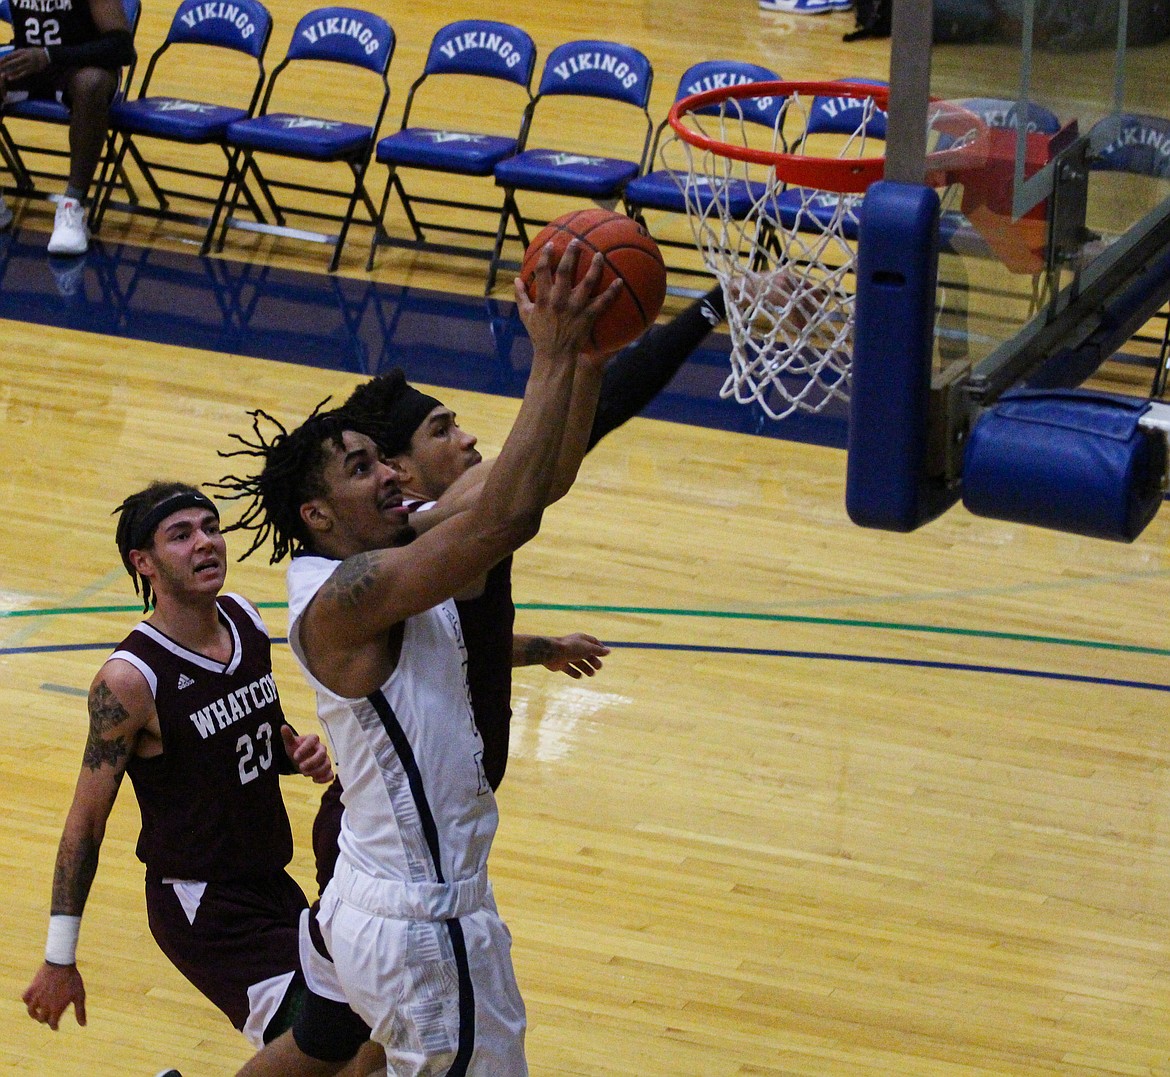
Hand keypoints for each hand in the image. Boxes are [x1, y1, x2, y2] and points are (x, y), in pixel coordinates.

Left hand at [0, 47, 50, 82]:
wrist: (47, 55)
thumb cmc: (35, 52)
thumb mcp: (25, 50)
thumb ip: (18, 54)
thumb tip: (9, 57)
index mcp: (21, 52)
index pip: (10, 55)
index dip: (3, 59)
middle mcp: (24, 58)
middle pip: (12, 62)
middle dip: (4, 65)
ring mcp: (28, 64)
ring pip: (16, 69)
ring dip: (9, 72)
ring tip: (2, 75)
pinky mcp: (31, 70)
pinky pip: (22, 74)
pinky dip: (16, 76)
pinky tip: (11, 78)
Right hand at [23, 962, 85, 1030]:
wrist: (61, 963)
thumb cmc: (72, 979)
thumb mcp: (79, 995)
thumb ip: (80, 1011)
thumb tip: (83, 1025)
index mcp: (56, 1009)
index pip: (52, 1023)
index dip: (54, 1026)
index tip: (55, 1026)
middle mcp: (44, 1005)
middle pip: (41, 1018)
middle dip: (45, 1020)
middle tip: (48, 1019)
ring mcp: (36, 997)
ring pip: (31, 1011)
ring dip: (34, 1014)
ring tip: (38, 1013)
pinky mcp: (31, 988)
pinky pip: (25, 998)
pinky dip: (28, 1001)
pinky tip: (31, 1001)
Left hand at [281, 724, 333, 783]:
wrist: (299, 760)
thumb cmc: (296, 750)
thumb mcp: (290, 743)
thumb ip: (288, 736)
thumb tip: (283, 727)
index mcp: (313, 739)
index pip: (314, 739)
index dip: (305, 748)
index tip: (295, 756)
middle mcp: (321, 749)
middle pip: (322, 753)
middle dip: (312, 761)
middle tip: (301, 767)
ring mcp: (326, 760)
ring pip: (327, 764)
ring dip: (316, 771)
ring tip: (304, 774)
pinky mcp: (327, 770)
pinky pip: (331, 774)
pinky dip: (324, 779)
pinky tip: (314, 780)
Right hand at [514, 241, 621, 363]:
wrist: (554, 355)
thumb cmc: (539, 335)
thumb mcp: (526, 315)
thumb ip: (521, 296)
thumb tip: (516, 279)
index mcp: (543, 298)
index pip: (542, 271)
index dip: (546, 256)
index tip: (551, 244)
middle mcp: (559, 300)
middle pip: (565, 271)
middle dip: (570, 254)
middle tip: (576, 241)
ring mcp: (575, 308)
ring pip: (587, 283)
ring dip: (594, 267)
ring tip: (600, 255)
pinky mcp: (588, 317)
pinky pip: (602, 302)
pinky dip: (612, 292)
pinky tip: (620, 281)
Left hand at [543, 633, 609, 677]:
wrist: (552, 653)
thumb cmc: (572, 648)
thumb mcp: (588, 648)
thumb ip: (598, 650)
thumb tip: (609, 651)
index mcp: (581, 639)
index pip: (593, 642)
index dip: (599, 648)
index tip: (605, 655)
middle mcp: (574, 646)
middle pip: (586, 654)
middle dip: (593, 661)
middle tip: (598, 668)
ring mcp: (567, 655)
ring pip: (578, 662)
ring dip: (586, 668)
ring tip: (591, 674)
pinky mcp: (560, 664)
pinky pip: (569, 669)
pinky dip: (574, 673)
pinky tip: (579, 676)